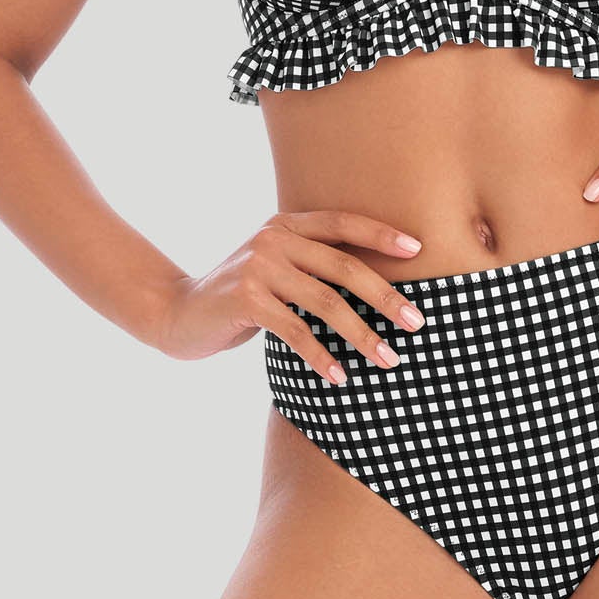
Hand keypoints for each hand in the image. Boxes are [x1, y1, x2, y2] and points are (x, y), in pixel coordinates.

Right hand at [152, 209, 429, 383]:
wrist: (180, 314)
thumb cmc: (242, 297)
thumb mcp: (277, 269)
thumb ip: (313, 267)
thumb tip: (378, 289)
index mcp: (287, 225)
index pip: (343, 222)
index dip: (381, 234)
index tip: (418, 250)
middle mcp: (274, 238)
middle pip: (344, 266)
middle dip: (386, 296)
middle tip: (416, 323)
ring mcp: (259, 267)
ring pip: (326, 302)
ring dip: (363, 334)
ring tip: (389, 359)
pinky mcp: (246, 299)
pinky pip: (296, 331)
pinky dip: (322, 356)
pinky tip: (341, 376)